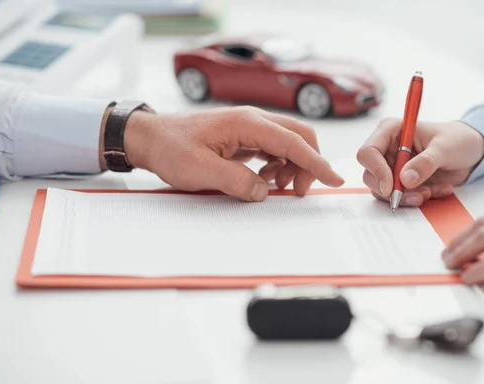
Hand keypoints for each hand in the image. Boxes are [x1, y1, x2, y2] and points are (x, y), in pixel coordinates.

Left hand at [114, 106, 344, 200]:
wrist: (149, 137)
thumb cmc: (170, 148)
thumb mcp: (201, 171)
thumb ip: (237, 181)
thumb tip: (264, 191)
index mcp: (247, 123)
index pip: (294, 142)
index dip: (317, 163)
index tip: (334, 179)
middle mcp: (253, 120)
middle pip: (299, 136)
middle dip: (308, 164)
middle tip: (297, 192)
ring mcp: (249, 127)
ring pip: (287, 143)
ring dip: (291, 166)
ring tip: (275, 187)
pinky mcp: (243, 137)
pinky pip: (272, 149)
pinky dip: (277, 165)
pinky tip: (264, 179)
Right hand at [356, 119, 483, 205]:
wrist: (473, 151)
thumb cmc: (459, 139)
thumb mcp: (445, 147)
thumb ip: (426, 162)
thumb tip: (405, 179)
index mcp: (391, 131)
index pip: (368, 152)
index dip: (376, 171)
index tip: (391, 187)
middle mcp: (387, 149)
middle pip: (370, 175)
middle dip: (392, 190)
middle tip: (417, 196)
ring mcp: (393, 167)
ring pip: (383, 190)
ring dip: (406, 197)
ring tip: (430, 193)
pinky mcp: (403, 182)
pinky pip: (400, 196)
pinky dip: (417, 198)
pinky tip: (438, 190)